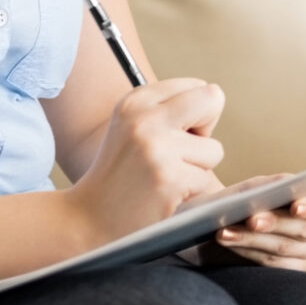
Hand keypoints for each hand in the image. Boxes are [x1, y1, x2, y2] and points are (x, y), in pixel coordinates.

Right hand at [69, 78, 227, 247]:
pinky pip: (206, 180)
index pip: (197, 86)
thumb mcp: (132, 127)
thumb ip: (168, 109)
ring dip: (197, 169)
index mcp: (136, 100)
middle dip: (207, 129)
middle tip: (180, 153)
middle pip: (213, 100)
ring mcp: (157, 148)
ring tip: (164, 178)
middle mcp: (145, 118)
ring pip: (214, 149)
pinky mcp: (169, 178)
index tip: (172, 135)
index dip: (195, 115)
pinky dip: (191, 192)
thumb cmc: (120, 175)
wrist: (89, 218)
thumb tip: (216, 98)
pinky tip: (164, 195)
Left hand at [208, 182, 305, 271]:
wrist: (228, 223)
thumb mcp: (260, 187)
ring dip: (252, 238)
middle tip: (251, 219)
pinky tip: (229, 242)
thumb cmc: (250, 200)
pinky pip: (273, 264)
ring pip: (285, 247)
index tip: (295, 206)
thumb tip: (280, 188)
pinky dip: (248, 252)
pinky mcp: (293, 271)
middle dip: (276, 223)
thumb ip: (274, 185)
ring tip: (226, 232)